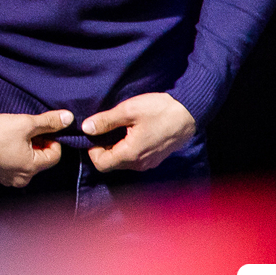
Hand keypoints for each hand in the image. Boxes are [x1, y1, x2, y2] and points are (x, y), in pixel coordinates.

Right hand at [0, 108, 72, 186]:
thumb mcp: (25, 123)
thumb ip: (49, 121)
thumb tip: (70, 118)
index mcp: (32, 168)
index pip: (55, 155)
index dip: (51, 139)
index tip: (40, 128)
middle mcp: (22, 179)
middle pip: (41, 160)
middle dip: (37, 145)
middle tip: (25, 130)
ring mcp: (7, 180)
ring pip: (26, 164)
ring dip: (25, 150)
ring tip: (12, 136)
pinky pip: (12, 167)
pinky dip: (12, 156)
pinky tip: (2, 144)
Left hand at [80, 92, 195, 171]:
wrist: (189, 112)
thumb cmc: (159, 110)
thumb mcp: (128, 111)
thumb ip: (105, 121)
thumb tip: (86, 128)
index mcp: (131, 155)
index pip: (101, 164)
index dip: (91, 150)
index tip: (94, 133)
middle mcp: (139, 164)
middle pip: (110, 164)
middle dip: (101, 149)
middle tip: (103, 128)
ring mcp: (149, 163)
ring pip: (122, 162)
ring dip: (114, 148)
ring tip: (116, 128)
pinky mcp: (154, 158)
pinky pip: (133, 159)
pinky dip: (125, 148)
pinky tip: (128, 132)